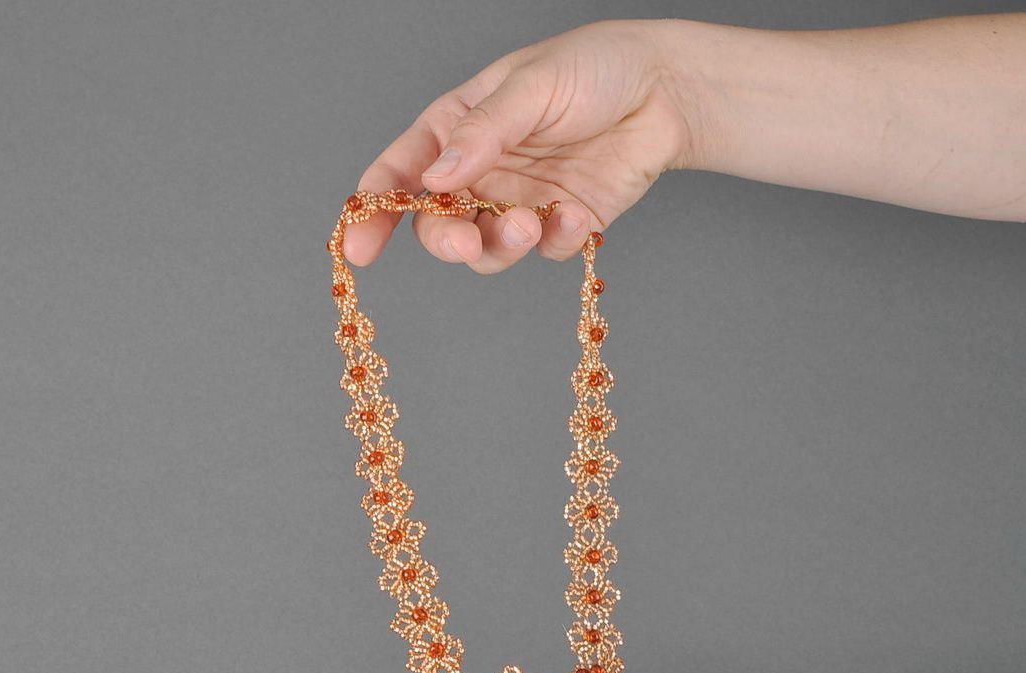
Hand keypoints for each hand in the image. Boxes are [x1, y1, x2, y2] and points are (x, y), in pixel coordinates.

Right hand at [342, 19, 699, 273]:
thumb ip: (483, 131)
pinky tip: (576, 215)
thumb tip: (436, 178)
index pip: (400, 173)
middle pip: (438, 225)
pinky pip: (545, 251)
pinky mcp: (562, 225)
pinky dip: (556, 241)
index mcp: (455, 128)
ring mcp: (520, 201)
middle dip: (446, 240)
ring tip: (532, 222)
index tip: (359, 247)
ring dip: (502, 246)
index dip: (373, 211)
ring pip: (487, 250)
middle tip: (466, 241)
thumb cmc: (594, 68)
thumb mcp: (531, 84)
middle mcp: (481, 171)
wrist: (666, 89)